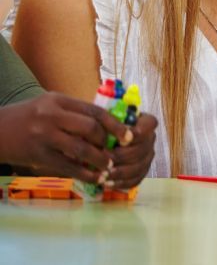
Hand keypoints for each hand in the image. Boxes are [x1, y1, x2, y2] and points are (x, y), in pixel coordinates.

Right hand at [0, 92, 131, 182]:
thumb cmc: (27, 117)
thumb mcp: (49, 105)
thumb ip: (74, 111)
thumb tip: (106, 123)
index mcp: (58, 101)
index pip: (94, 110)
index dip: (115, 124)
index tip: (128, 135)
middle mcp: (51, 116)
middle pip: (90, 128)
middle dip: (107, 141)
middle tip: (117, 150)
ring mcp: (44, 136)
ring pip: (80, 149)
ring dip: (99, 159)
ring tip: (109, 165)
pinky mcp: (38, 155)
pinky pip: (67, 166)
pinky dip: (84, 173)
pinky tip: (94, 177)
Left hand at [108, 113, 157, 188]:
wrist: (104, 139)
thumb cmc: (106, 125)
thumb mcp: (106, 118)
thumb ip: (110, 122)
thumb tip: (108, 132)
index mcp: (146, 122)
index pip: (150, 125)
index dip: (137, 134)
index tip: (120, 141)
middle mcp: (150, 139)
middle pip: (142, 150)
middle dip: (121, 156)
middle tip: (103, 159)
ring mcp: (147, 156)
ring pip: (138, 167)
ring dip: (120, 172)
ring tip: (103, 174)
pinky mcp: (142, 171)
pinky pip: (135, 179)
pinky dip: (121, 183)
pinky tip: (107, 184)